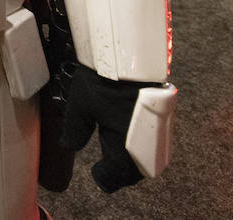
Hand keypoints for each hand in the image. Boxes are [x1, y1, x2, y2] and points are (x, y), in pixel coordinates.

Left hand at [61, 66, 149, 192]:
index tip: (96, 175)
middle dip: (122, 173)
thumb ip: (75, 130)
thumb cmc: (105, 81)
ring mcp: (158, 131)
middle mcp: (146, 144)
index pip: (118, 176)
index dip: (105, 178)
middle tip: (107, 168)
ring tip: (117, 154)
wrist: (131, 55)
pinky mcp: (164, 117)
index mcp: (126, 147)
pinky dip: (142, 146)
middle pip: (137, 170)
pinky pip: (155, 142)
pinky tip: (130, 136)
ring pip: (148, 157)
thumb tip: (69, 146)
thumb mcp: (81, 105)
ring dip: (134, 160)